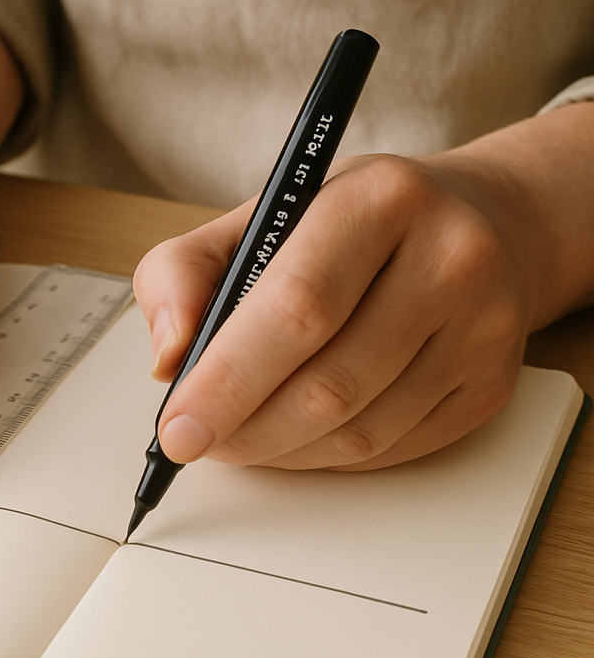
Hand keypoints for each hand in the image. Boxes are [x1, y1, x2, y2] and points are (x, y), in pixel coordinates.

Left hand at [133, 149, 540, 470]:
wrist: (479, 223)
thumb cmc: (348, 223)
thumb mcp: (257, 216)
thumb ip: (183, 272)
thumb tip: (167, 357)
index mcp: (379, 200)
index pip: (297, 307)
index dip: (228, 379)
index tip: (178, 425)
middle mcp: (449, 258)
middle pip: (329, 383)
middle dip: (245, 429)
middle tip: (197, 439)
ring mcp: (482, 328)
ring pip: (360, 431)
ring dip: (280, 451)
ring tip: (239, 434)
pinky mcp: (491, 386)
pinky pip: (391, 451)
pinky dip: (326, 457)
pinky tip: (295, 436)